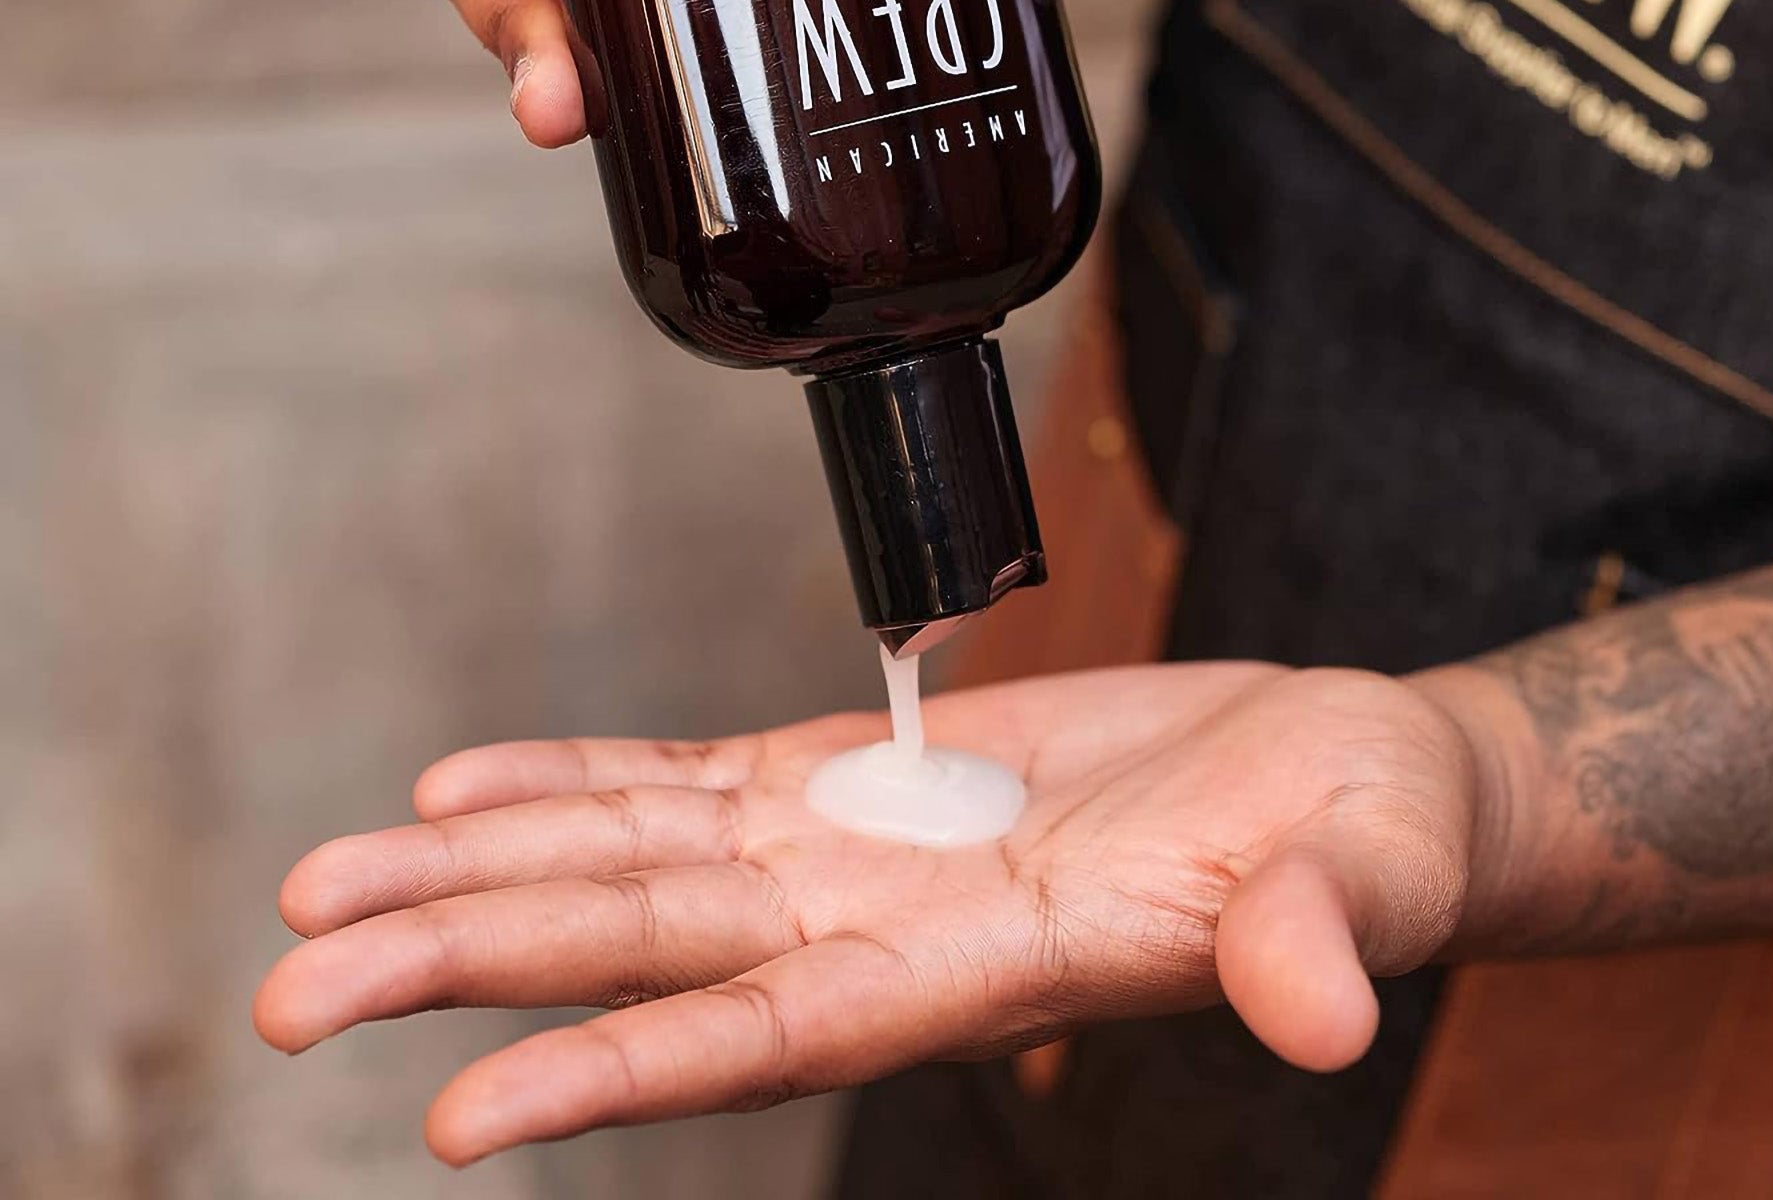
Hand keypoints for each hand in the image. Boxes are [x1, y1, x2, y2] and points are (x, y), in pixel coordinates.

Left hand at [254, 662, 1498, 1164]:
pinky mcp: (868, 766)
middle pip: (652, 946)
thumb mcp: (1360, 877)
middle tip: (295, 982)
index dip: (631, 1072)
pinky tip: (467, 785)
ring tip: (326, 886)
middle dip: (476, 961)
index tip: (465, 1122)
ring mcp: (861, 844)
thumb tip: (1315, 1011)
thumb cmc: (1362, 839)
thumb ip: (1318, 941)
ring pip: (637, 858)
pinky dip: (577, 776)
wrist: (1341, 775)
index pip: (783, 1034)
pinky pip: (690, 774)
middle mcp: (889, 921)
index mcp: (988, 970)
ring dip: (484, 870)